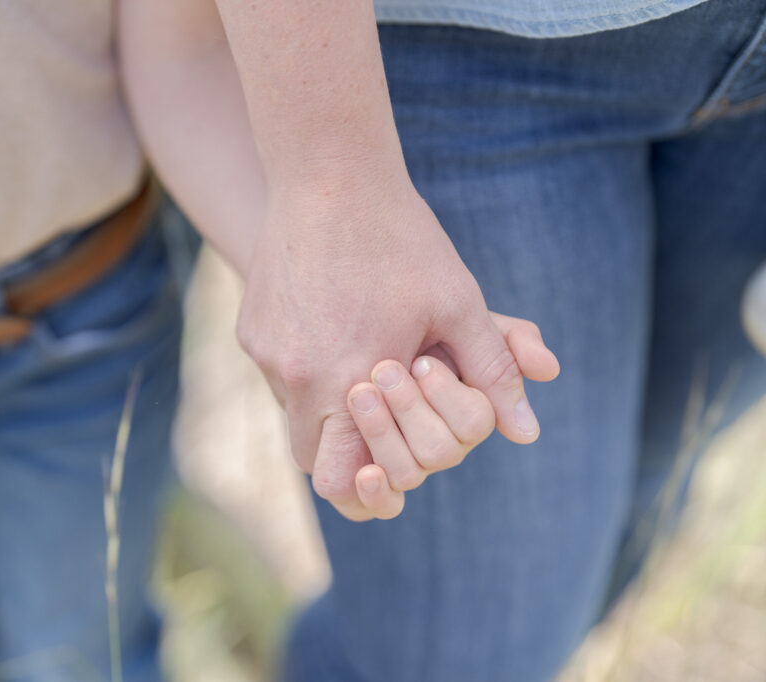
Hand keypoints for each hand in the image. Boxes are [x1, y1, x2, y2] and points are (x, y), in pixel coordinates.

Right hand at [236, 178, 555, 519]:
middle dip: (346, 448)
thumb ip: (493, 371)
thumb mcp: (458, 302)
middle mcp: (294, 376)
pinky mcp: (249, 327)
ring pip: (293, 410)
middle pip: (311, 455)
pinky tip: (332, 322)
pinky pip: (275, 371)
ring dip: (326, 404)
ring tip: (360, 356)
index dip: (361, 486)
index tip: (384, 466)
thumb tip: (527, 431)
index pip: (338, 479)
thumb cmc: (400, 240)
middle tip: (381, 414)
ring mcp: (265, 351)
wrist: (327, 172)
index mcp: (347, 380)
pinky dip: (304, 366)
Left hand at [347, 312, 559, 518]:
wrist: (341, 311)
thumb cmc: (403, 312)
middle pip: (440, 451)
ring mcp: (398, 459)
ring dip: (383, 437)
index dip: (448, 397)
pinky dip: (373, 496)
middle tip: (382, 370)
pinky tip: (365, 474)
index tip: (422, 360)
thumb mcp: (456, 312)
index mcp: (462, 409)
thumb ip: (504, 338)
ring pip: (407, 475)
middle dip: (410, 410)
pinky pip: (370, 509)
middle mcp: (435, 441)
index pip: (474, 421)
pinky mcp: (358, 477)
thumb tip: (549, 371)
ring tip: (358, 394)